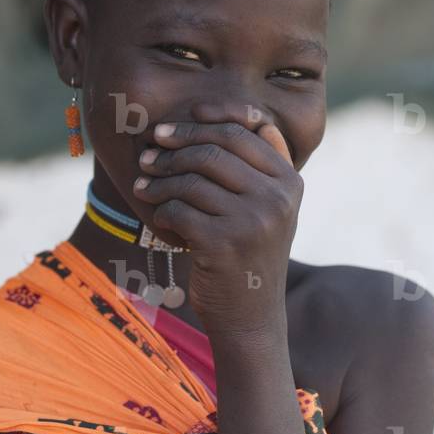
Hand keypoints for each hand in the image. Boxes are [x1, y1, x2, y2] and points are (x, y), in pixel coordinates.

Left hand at [133, 103, 297, 334]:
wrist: (251, 317)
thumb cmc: (249, 256)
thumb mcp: (268, 209)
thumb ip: (257, 166)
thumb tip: (224, 115)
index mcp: (290, 182)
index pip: (243, 132)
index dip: (203, 123)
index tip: (173, 128)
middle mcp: (277, 198)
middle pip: (214, 150)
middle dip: (174, 148)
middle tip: (148, 155)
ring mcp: (253, 221)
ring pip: (191, 179)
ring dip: (159, 181)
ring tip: (143, 186)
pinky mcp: (224, 243)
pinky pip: (179, 210)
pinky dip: (163, 212)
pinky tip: (161, 221)